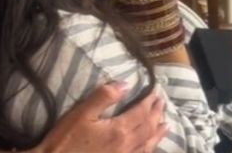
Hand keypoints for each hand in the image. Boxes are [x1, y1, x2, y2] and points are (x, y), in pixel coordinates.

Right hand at [33, 83, 166, 152]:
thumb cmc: (65, 140)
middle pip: (147, 127)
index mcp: (118, 130)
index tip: (156, 90)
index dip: (150, 100)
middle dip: (156, 113)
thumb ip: (103, 97)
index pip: (141, 112)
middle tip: (162, 102)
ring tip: (165, 123)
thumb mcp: (81, 113)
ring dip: (157, 132)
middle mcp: (126, 146)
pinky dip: (150, 148)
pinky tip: (150, 146)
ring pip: (148, 144)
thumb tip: (124, 84)